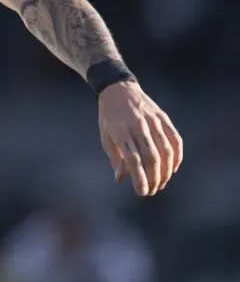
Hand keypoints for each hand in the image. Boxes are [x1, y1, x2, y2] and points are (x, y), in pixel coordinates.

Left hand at [98, 80, 182, 195]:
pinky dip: (177, 156)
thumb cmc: (109, 116)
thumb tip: (121, 179)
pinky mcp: (163, 118)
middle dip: (154, 178)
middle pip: (151, 157)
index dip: (139, 178)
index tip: (142, 192)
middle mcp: (138, 125)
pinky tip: (173, 168)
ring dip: (166, 171)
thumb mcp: (105, 135)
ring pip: (165, 150)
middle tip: (153, 191)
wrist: (118, 89)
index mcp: (120, 131)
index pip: (133, 159)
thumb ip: (115, 157)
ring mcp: (152, 121)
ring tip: (162, 183)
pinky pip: (175, 140)